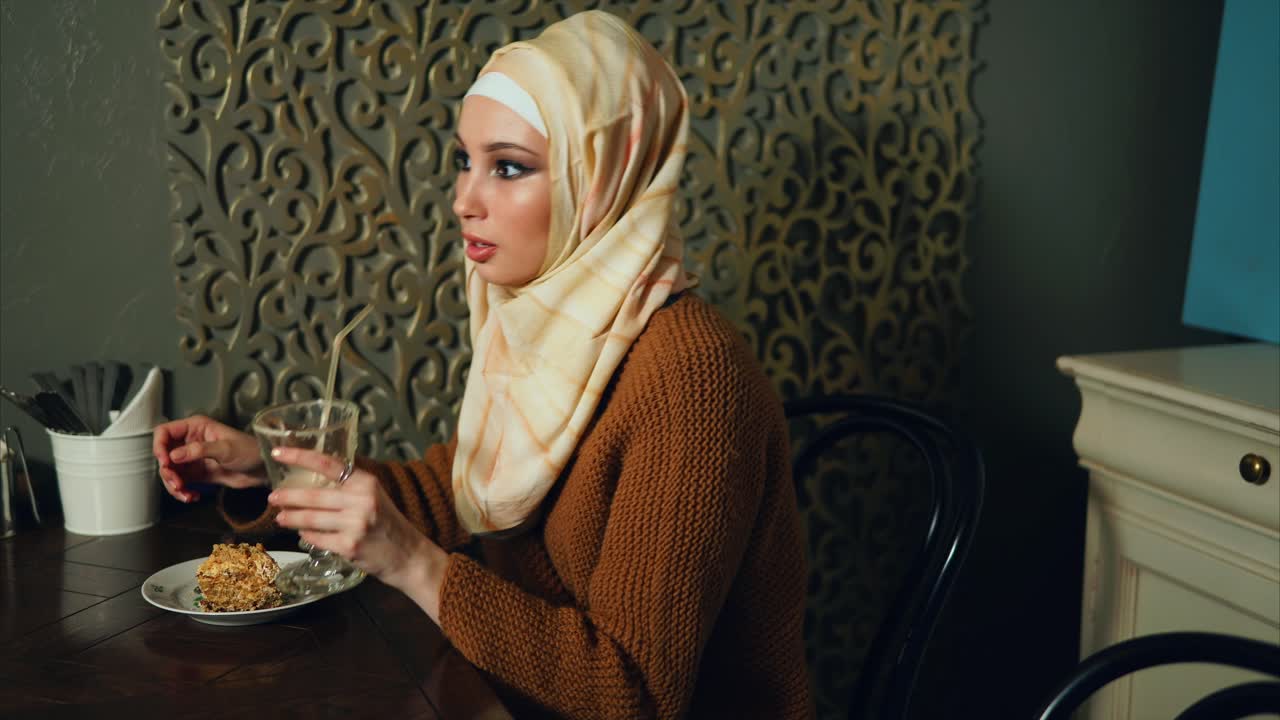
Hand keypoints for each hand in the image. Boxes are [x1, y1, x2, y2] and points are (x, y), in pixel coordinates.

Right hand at [152, 415, 266, 502]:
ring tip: (185, 493)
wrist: (262, 470)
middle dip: (167, 471)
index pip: (164, 432)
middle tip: (177, 483)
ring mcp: (191, 458)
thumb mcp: (225, 448)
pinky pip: (180, 483)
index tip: (165, 462)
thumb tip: (174, 455)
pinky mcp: (196, 474)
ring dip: (172, 485)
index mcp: (195, 427)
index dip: (159, 446)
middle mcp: (190, 441)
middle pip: (163, 454)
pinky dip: (181, 492)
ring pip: (169, 471)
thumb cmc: (249, 450)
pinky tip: (191, 496)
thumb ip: (199, 450)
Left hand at [267, 447, 448, 621]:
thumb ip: (349, 486)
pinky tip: (302, 534)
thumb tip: (313, 477)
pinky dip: (307, 536)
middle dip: (287, 496)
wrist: (407, 555)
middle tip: (273, 497)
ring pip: (311, 519)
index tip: (277, 453)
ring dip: (291, 518)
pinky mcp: (349, 546)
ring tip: (280, 518)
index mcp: (366, 482)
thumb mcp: (374, 495)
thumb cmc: (387, 522)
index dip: (299, 456)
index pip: (327, 463)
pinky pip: (317, 539)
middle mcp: (362, 500)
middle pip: (313, 495)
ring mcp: (355, 524)